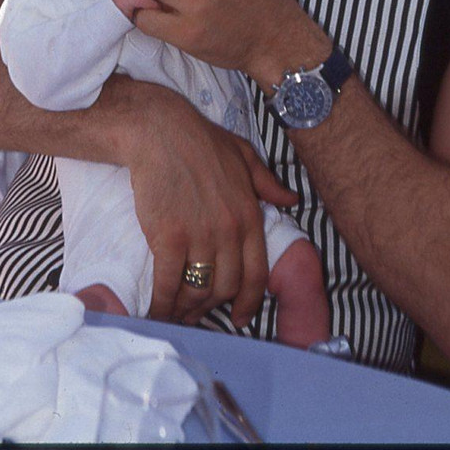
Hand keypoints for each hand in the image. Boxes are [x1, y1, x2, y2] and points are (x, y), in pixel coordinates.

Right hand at [125, 85, 297, 326]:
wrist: (161, 132)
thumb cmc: (201, 142)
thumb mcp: (244, 156)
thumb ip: (267, 183)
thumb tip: (292, 199)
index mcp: (249, 215)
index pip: (257, 273)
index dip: (249, 302)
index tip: (240, 317)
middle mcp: (229, 231)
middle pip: (226, 288)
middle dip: (213, 307)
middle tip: (199, 312)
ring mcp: (199, 236)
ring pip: (199, 290)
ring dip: (188, 309)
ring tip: (178, 313)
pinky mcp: (168, 238)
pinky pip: (169, 284)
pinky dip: (164, 304)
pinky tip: (157, 311)